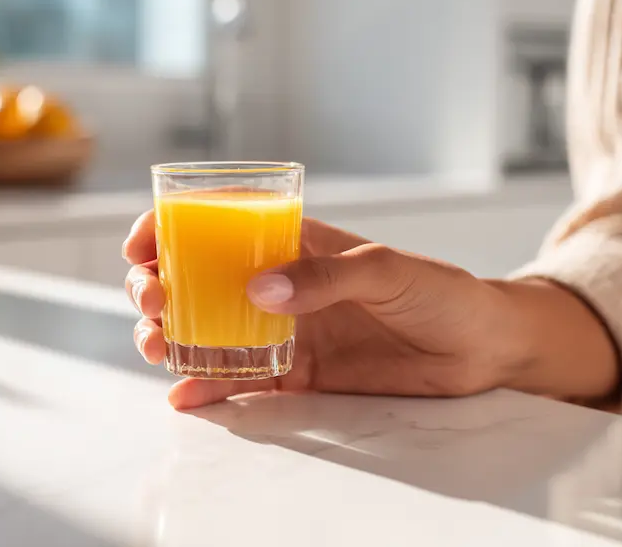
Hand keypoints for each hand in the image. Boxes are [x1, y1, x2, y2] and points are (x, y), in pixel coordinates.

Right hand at [123, 212, 620, 408]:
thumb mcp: (385, 270)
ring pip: (209, 331)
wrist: (480, 349)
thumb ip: (325, 276)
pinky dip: (209, 388)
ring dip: (171, 337)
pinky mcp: (297, 374)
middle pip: (199, 280)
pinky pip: (243, 380)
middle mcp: (279, 284)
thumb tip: (257, 292)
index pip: (218, 224)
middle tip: (153, 302)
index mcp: (294, 242)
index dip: (169, 228)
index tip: (141, 246)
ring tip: (156, 347)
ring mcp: (283, 330)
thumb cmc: (441, 292)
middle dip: (159, 287)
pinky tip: (184, 397)